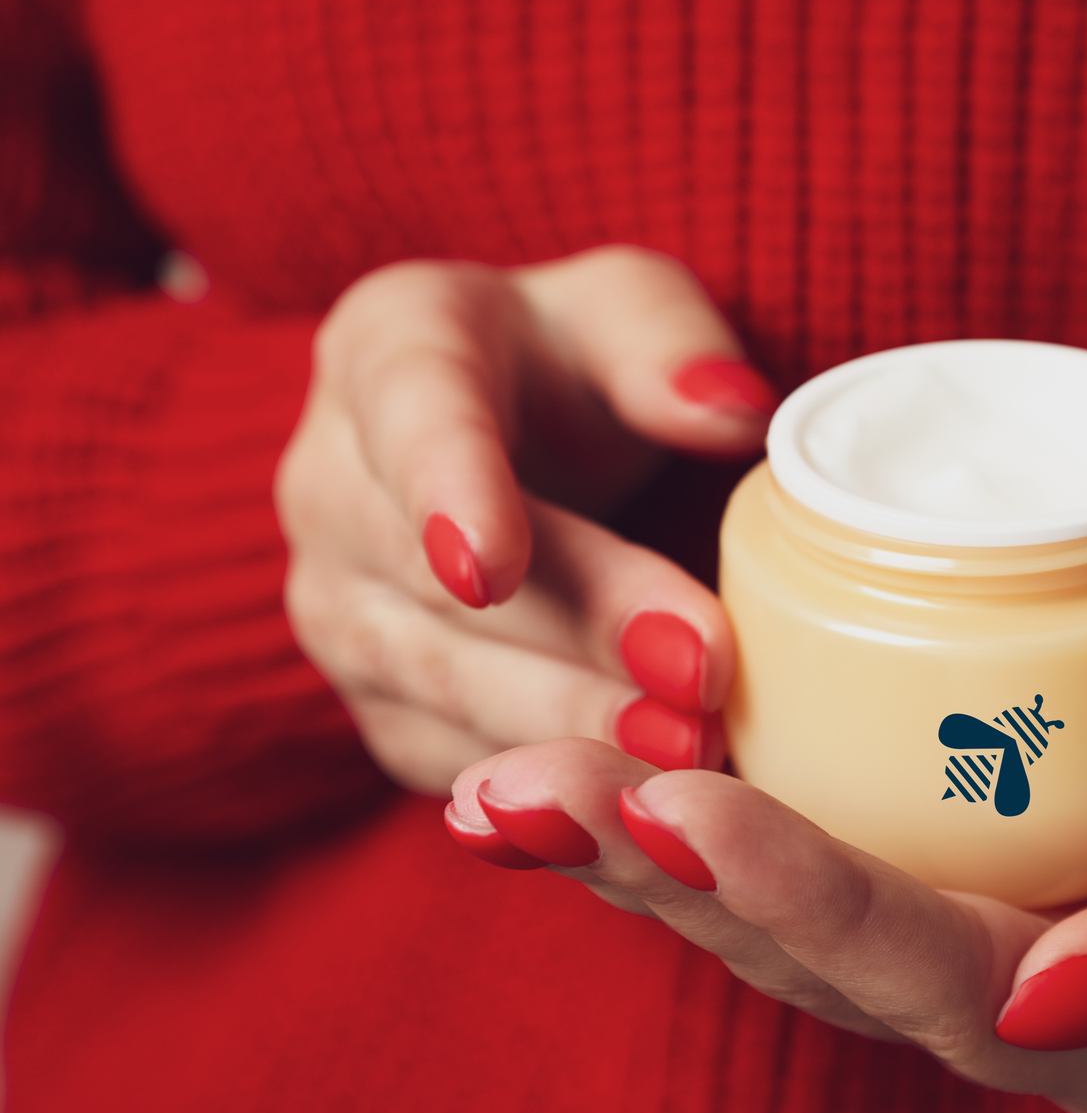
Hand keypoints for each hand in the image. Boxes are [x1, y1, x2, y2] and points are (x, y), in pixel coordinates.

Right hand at [276, 245, 776, 793]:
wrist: (506, 446)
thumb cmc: (575, 365)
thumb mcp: (629, 309)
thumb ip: (669, 343)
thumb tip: (730, 409)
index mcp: (388, 352)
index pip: (411, 417)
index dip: (448, 493)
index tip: (490, 565)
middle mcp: (330, 488)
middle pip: (439, 578)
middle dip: (574, 635)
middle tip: (695, 678)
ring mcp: (340, 609)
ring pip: (439, 684)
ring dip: (566, 728)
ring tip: (686, 756)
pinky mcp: (381, 704)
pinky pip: (447, 759)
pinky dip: (543, 786)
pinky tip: (641, 803)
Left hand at [443, 485, 1086, 1112]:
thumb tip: (1051, 1009)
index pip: (936, 985)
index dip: (806, 905)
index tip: (687, 800)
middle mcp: (1011, 1003)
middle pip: (812, 963)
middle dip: (667, 880)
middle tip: (532, 790)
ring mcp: (947, 925)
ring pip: (758, 914)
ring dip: (628, 851)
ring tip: (498, 786)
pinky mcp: (905, 839)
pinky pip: (764, 842)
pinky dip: (660, 803)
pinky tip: (553, 757)